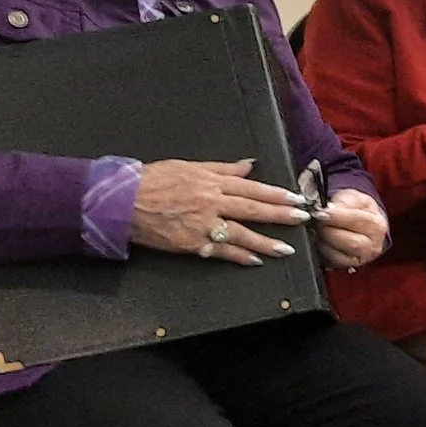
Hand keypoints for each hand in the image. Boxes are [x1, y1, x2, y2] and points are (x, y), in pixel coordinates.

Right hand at [130, 159, 307, 265]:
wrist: (123, 201)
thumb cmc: (153, 180)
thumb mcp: (189, 166)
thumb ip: (222, 168)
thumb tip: (248, 165)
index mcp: (211, 181)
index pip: (251, 187)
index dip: (276, 193)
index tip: (296, 198)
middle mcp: (211, 201)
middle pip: (252, 208)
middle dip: (280, 214)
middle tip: (302, 219)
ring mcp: (202, 224)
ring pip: (241, 232)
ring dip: (266, 241)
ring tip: (286, 248)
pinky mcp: (192, 243)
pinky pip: (220, 251)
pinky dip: (239, 256)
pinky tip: (255, 260)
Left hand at [312, 188, 388, 269]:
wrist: (362, 222)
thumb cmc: (357, 209)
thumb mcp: (353, 198)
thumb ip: (343, 202)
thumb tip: (330, 209)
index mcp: (377, 224)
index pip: (357, 221)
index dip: (337, 217)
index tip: (321, 213)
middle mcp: (374, 244)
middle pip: (351, 242)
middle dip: (329, 232)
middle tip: (317, 223)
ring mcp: (363, 257)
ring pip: (342, 255)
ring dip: (326, 243)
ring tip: (318, 232)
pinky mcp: (352, 264)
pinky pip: (335, 262)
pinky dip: (325, 252)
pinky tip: (322, 242)